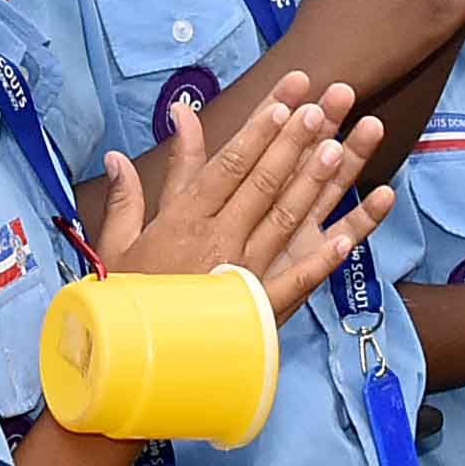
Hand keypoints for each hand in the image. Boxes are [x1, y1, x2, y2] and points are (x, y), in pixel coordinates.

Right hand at [87, 74, 386, 317]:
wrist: (129, 363)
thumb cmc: (124, 300)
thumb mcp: (117, 244)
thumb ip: (127, 197)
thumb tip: (117, 155)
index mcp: (183, 220)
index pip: (228, 165)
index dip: (258, 130)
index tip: (284, 101)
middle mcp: (216, 240)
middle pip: (262, 182)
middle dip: (293, 141)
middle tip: (322, 106)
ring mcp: (240, 273)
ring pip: (284, 220)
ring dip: (313, 184)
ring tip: (340, 148)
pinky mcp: (256, 309)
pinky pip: (295, 282)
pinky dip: (322, 262)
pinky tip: (347, 239)